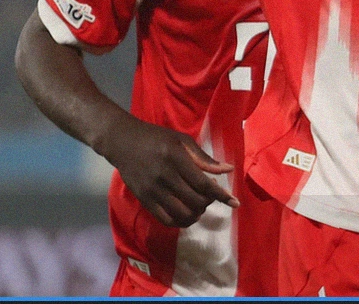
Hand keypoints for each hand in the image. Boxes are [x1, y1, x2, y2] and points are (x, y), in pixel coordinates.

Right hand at [97, 114, 238, 227]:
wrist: (123, 142)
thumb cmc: (157, 138)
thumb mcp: (182, 141)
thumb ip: (204, 158)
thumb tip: (228, 170)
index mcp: (176, 158)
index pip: (203, 183)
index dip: (221, 195)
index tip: (235, 203)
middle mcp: (164, 177)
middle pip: (195, 200)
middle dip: (209, 202)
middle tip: (211, 195)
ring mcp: (153, 191)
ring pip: (182, 213)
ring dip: (197, 213)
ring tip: (200, 205)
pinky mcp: (144, 200)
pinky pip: (166, 219)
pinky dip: (181, 221)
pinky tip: (187, 214)